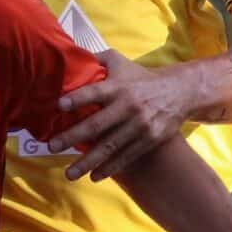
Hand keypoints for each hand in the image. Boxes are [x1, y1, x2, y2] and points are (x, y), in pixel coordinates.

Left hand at [50, 52, 192, 181]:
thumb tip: (68, 55)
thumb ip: (96, 59)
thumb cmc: (140, 77)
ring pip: (110, 146)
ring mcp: (139, 125)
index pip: (94, 92)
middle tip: (52, 146)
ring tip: (69, 174)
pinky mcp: (149, 139)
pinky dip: (110, 168)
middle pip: (97, 124)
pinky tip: (94, 176)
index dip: (77, 98)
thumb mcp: (120, 62)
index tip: (59, 106)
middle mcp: (128, 106)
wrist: (179, 92)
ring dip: (88, 162)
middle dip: (73, 136)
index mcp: (118, 86)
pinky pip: (126, 156)